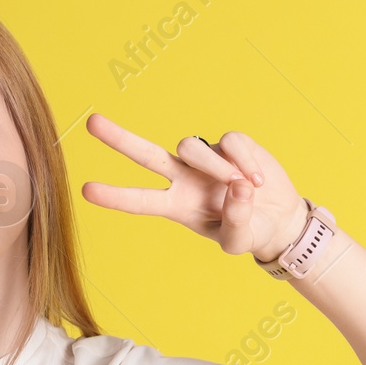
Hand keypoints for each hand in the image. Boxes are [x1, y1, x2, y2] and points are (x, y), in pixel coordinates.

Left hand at [79, 113, 309, 261]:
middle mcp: (184, 178)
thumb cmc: (251, 232)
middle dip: (119, 139)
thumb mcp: (239, 242)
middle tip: (91, 122)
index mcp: (176, 206)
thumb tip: (237, 186)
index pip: (140, 200)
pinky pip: (231, 142)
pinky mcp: (231, 144)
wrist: (279, 218)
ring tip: (244, 188)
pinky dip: (246, 161)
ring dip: (217, 168)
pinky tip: (257, 179)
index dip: (114, 196)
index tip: (86, 190)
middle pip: (146, 155)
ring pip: (192, 148)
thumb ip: (236, 222)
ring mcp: (206, 159)